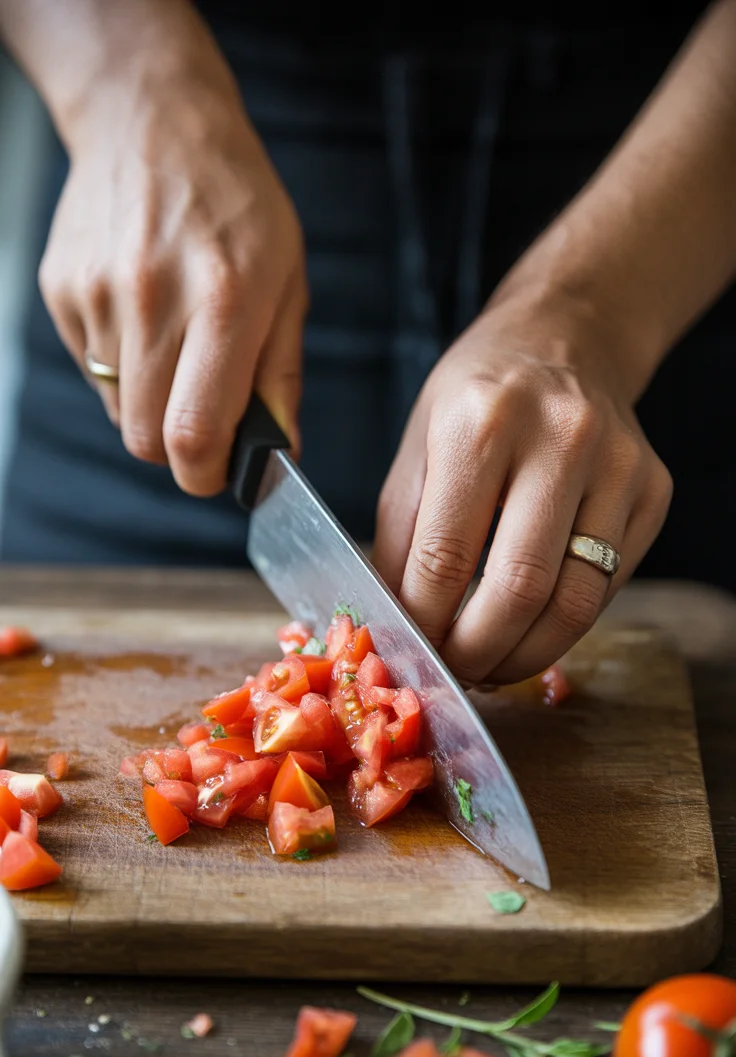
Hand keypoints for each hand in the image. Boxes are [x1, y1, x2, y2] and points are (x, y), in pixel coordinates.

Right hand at [39, 32, 305, 494]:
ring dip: (150, 401)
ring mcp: (99, 296)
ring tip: (176, 343)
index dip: (205, 474)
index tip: (219, 470)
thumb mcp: (287, 281)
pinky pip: (93, 369)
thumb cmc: (235, 203)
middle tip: (204, 411)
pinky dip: (122, 364)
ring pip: (117, 410)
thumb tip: (277, 453)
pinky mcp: (64, 291)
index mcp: (224, 303)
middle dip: (177, 447)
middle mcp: (154, 301)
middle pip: (146, 440)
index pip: (193, 436)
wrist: (151, 121)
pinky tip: (144, 314)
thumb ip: (279, 375)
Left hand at [373, 290, 672, 683]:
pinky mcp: (654, 491)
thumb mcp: (416, 449)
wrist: (564, 340)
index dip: (425, 622)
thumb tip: (397, 627)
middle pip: (519, 588)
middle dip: (478, 651)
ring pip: (576, 603)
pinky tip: (530, 627)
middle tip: (455, 671)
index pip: (447, 556)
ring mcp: (618, 465)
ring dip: (526, 655)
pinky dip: (562, 626)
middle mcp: (560, 438)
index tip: (412, 651)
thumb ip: (401, 540)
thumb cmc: (477, 400)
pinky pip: (607, 588)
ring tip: (492, 665)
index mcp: (481, 422)